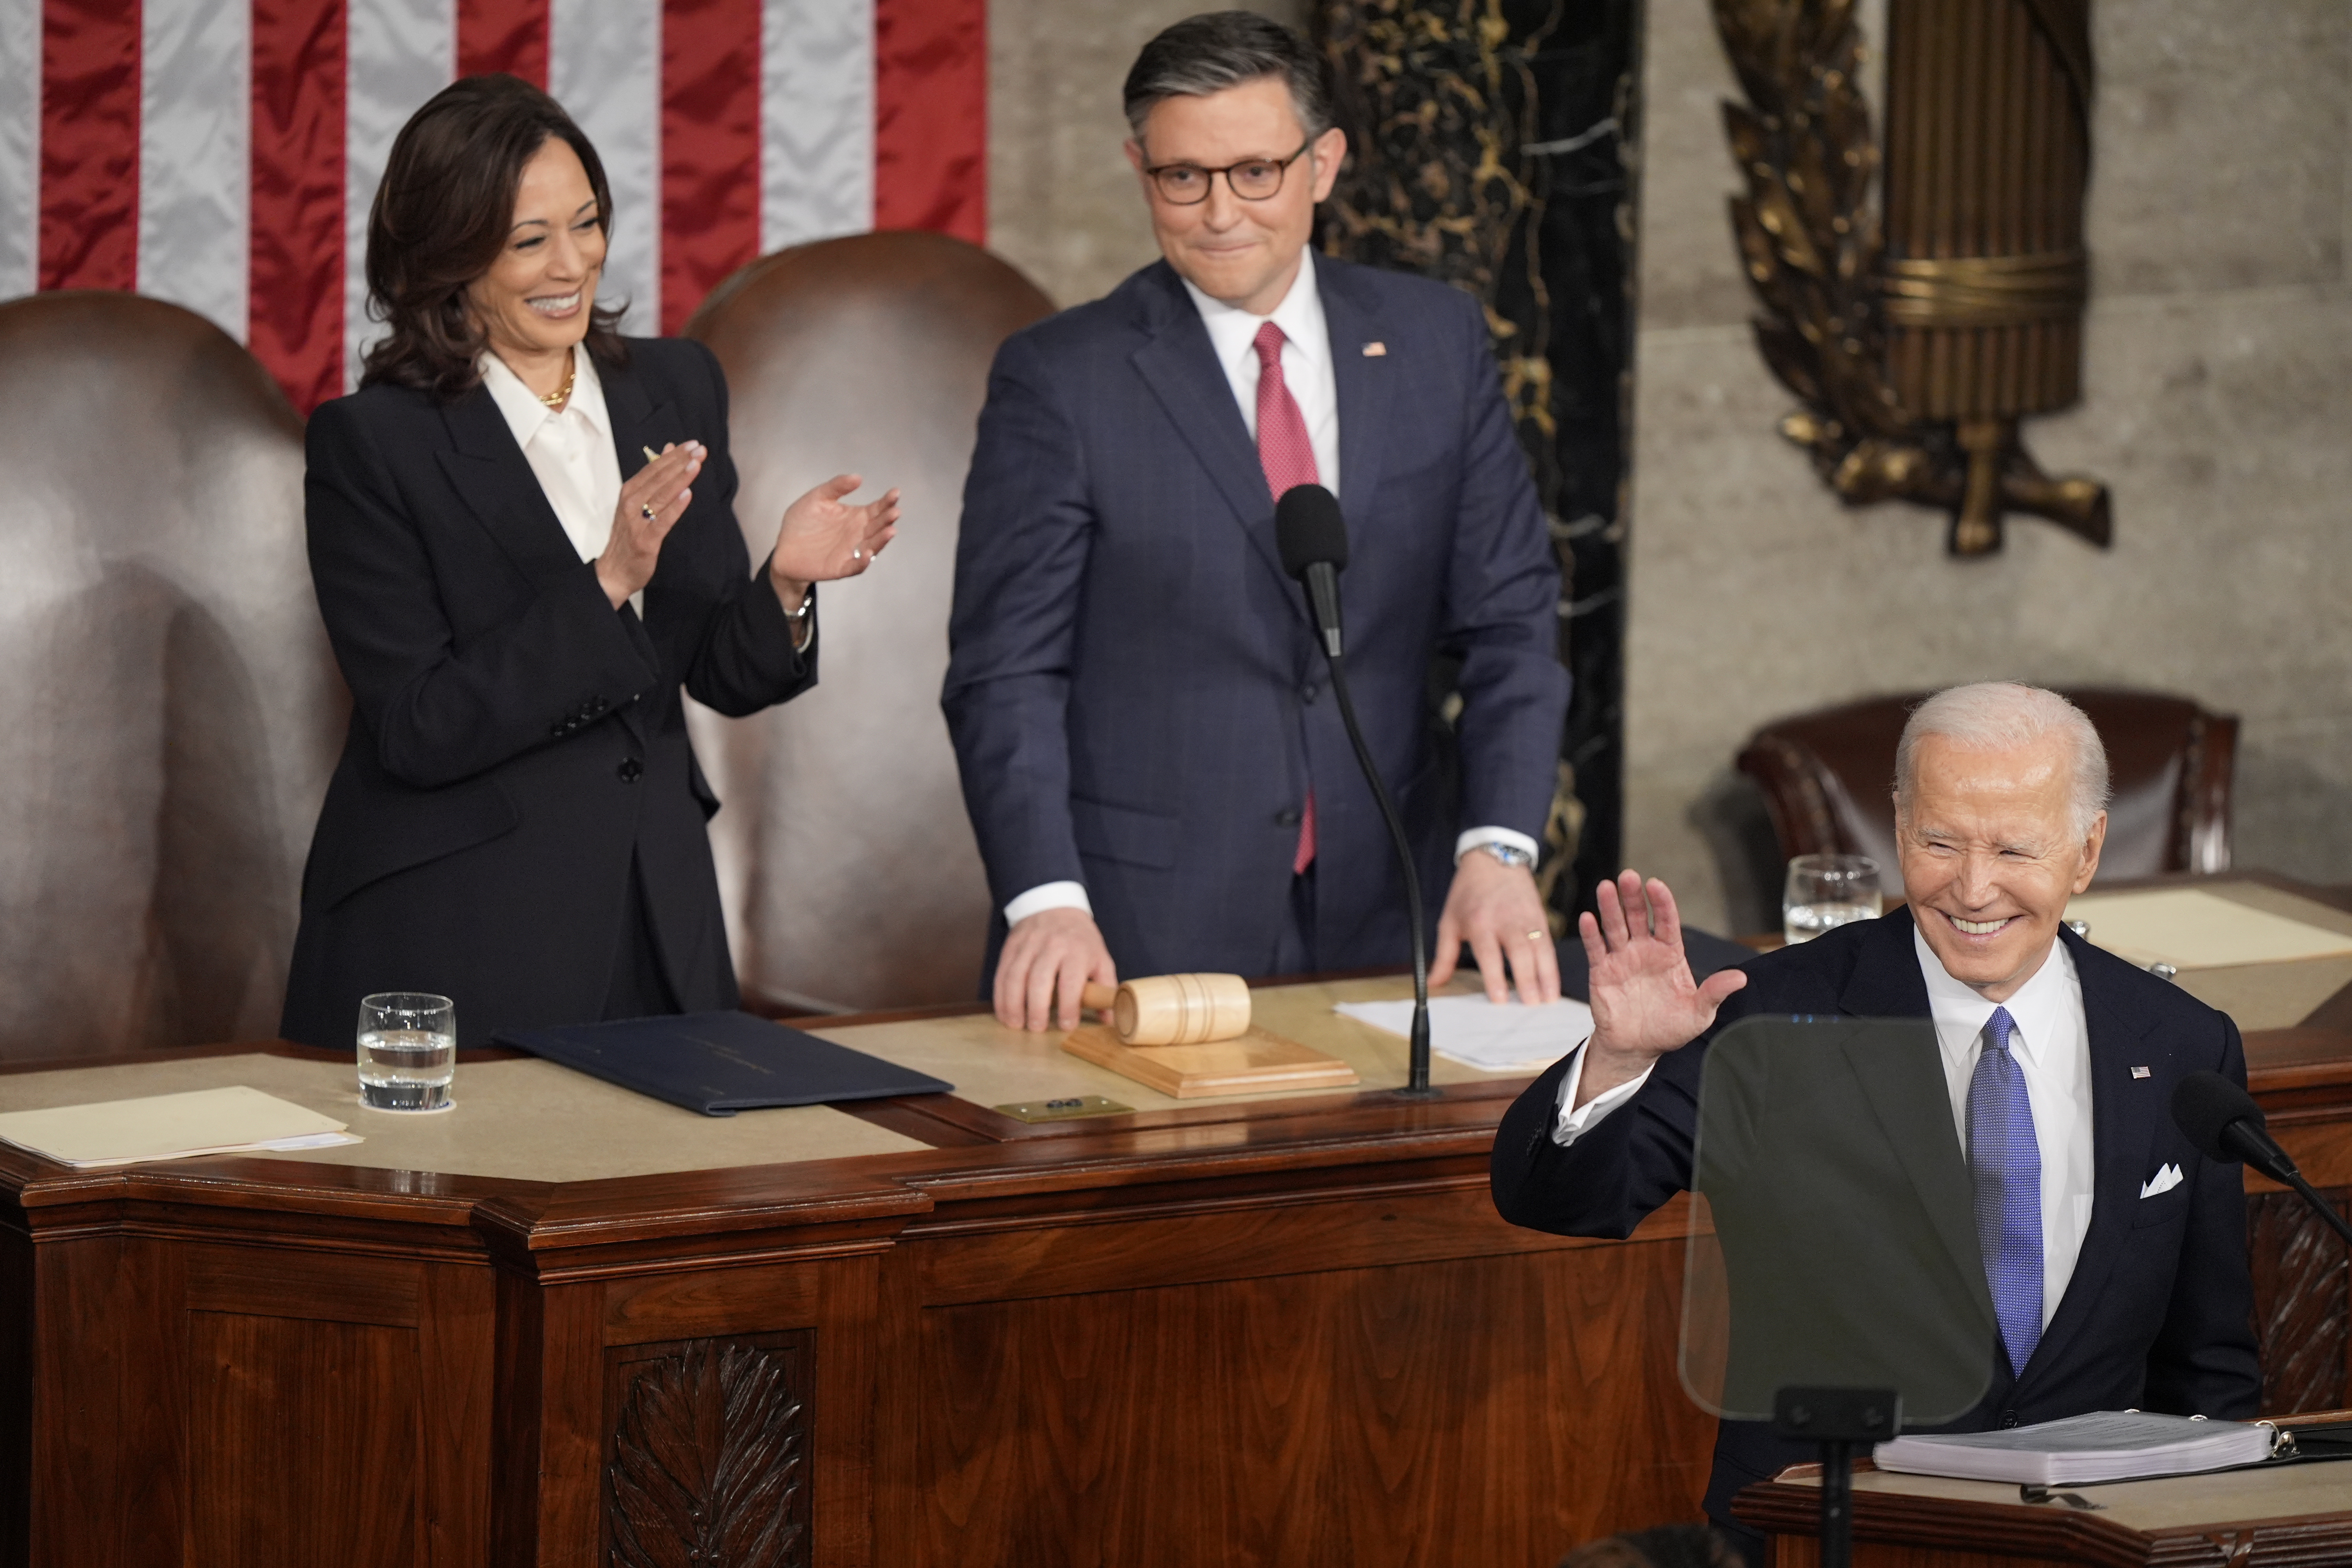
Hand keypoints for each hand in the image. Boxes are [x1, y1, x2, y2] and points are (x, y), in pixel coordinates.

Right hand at [597, 442, 703, 606]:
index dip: (674, 455)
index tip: (692, 444)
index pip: (654, 468)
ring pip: (661, 495)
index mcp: (630, 491)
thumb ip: (654, 476)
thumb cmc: (629, 534)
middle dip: (680, 462)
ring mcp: (637, 521)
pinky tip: (688, 494)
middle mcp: (631, 502)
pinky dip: (675, 507)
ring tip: (696, 465)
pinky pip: (663, 520)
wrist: (615, 570)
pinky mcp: (645, 540)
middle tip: (700, 450)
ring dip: (680, 479)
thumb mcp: (638, 501)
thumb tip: (669, 449)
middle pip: (658, 478)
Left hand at [767, 474, 901, 608]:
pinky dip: (863, 562)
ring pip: (872, 546)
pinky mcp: (841, 567)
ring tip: (890, 531)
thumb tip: (858, 477)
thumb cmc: (802, 523)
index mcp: (855, 517)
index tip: (895, 493)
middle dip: (888, 519)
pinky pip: (855, 566)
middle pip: (878, 526)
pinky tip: (868, 553)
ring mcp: (851, 551)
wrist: (784, 548)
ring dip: (882, 540)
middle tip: (895, 511)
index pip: (876, 509)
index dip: (887, 501)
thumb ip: (836, 487)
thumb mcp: (817, 498)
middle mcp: (858, 534)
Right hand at [995, 907, 1115, 1031]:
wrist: (1054, 906)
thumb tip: (1110, 1019)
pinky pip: (1002, 974)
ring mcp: (1028, 946)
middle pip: (1039, 980)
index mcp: (1077, 951)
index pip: (1071, 981)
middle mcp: (1051, 946)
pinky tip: (1004, 1013)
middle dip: (1037, 1008)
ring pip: (1015, 977)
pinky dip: (1000, 996)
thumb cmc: (1080, 940)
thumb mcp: (1100, 958)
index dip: (1068, 1006)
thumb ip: (1105, 987)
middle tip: (1037, 1028)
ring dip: (1013, 1005)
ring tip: (1016, 1025)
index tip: (1066, 1025)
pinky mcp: (1011, 948)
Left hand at [1431, 849, 1560, 1004]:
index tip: (1500, 1000)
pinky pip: (1549, 945)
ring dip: (1546, 976)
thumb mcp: (1449, 921)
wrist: (1493, 859)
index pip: (1489, 953)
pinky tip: (1554, 985)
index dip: (1495, 977)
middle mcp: (1505, 921)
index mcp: (1479, 922)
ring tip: (1548, 1001)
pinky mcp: (1540, 918)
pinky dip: (1553, 966)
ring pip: (1540, 950)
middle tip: (1531, 1006)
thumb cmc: (1468, 893)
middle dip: (1527, 980)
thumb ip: (1443, 956)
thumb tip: (1433, 984)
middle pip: (1519, 953)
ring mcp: (1526, 919)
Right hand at [1576, 869, 1747, 1107]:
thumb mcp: (1699, 1013)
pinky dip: (1591, 934)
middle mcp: (1644, 951)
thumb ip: (1715, 993)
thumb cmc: (1670, 1028)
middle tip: (1628, 877)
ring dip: (1610, 907)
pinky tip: (1588, 919)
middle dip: (1633, 896)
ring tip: (1606, 887)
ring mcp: (1622, 959)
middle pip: (1638, 917)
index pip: (1667, 922)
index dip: (1662, 903)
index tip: (1655, 885)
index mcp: (1669, 954)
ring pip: (1615, 927)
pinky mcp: (1602, 972)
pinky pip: (1596, 949)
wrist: (1638, 1048)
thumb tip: (1740, 977)